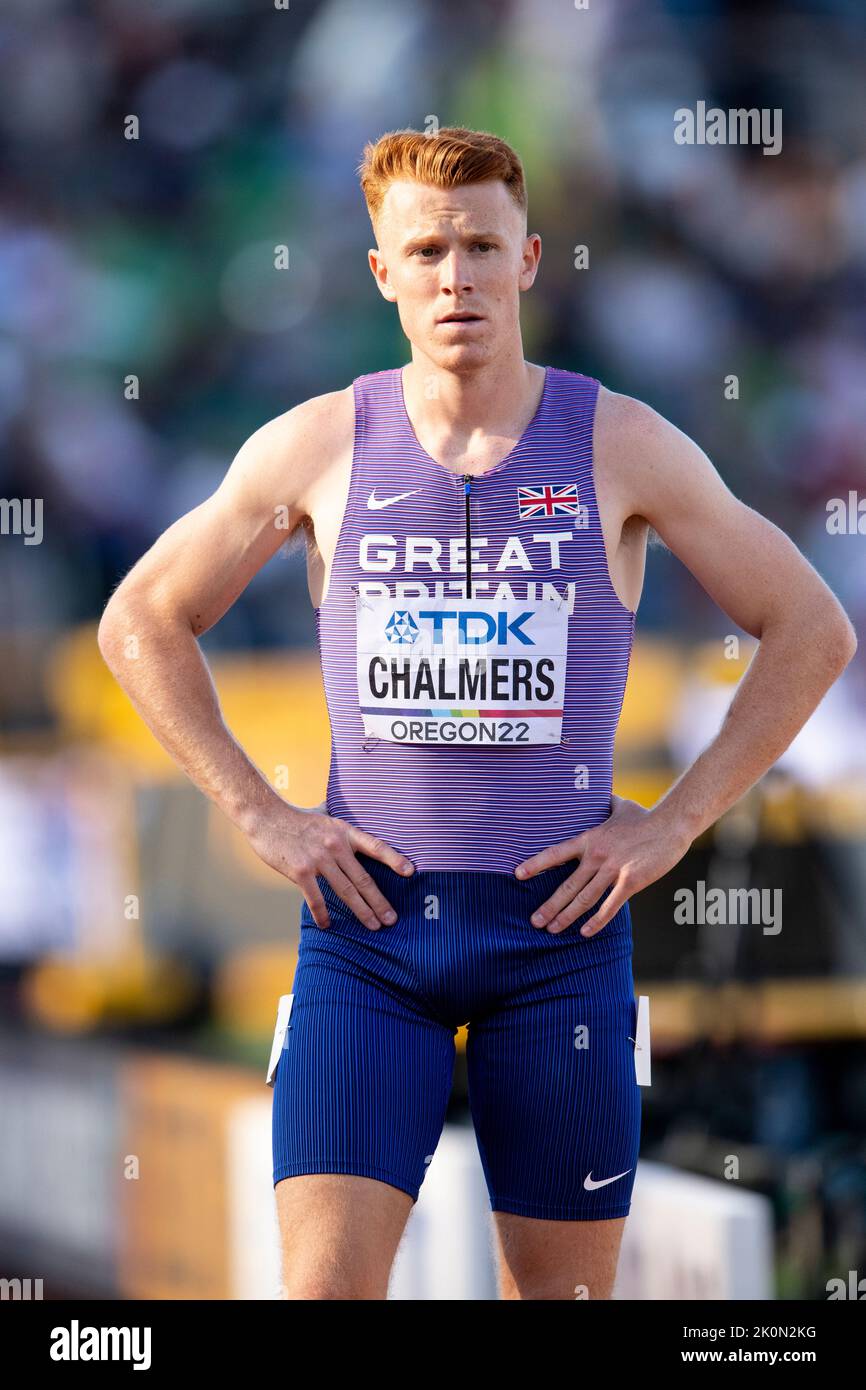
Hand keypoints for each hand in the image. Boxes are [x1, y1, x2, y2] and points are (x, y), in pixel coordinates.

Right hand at [246, 802, 413, 929]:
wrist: (266, 817)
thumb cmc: (297, 818)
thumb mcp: (325, 816)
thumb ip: (341, 826)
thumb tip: (355, 826)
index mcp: (344, 831)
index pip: (375, 846)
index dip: (394, 859)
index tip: (410, 872)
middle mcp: (335, 845)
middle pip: (363, 879)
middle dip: (380, 902)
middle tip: (392, 919)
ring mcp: (318, 859)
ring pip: (346, 891)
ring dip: (361, 911)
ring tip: (373, 926)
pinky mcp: (301, 871)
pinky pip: (316, 898)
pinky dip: (323, 914)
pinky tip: (328, 925)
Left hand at [514, 795, 691, 936]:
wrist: (671, 824)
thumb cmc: (646, 817)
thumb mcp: (620, 807)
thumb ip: (604, 805)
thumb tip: (596, 791)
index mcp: (590, 838)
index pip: (556, 853)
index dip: (536, 864)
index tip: (518, 875)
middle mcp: (597, 855)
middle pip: (568, 885)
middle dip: (549, 905)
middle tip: (534, 921)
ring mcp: (614, 868)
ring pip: (585, 898)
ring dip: (566, 916)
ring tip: (552, 930)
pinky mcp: (632, 881)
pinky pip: (610, 906)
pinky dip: (596, 921)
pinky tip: (584, 933)